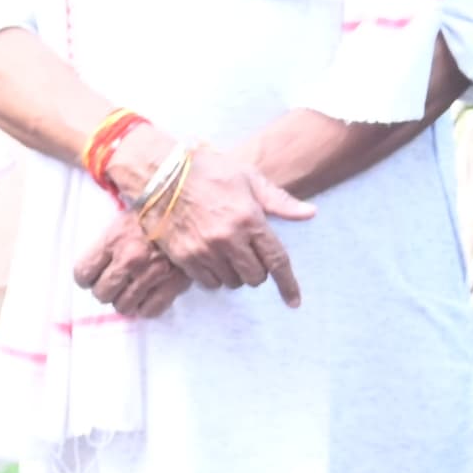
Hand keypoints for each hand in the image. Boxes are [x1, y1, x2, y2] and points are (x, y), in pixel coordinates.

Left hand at [71, 215, 189, 320]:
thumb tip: (94, 266)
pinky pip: (150, 310)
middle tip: (113, 283)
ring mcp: (152, 274)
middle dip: (106, 290)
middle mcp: (130, 258)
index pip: (83, 273)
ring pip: (124, 306)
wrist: (192, 211)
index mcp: (114, 239)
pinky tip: (147, 295)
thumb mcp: (125, 218)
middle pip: (102, 294)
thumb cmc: (157, 213)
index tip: (92, 276)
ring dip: (125, 301)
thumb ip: (107, 243)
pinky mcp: (173, 284)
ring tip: (131, 289)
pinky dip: (146, 307)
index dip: (87, 277)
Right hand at [143, 138, 312, 305]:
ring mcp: (205, 250)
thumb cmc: (208, 172)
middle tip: (249, 253)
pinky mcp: (185, 258)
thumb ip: (279, 201)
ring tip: (227, 252)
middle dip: (257, 270)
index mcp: (249, 218)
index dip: (288, 284)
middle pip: (255, 277)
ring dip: (235, 273)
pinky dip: (215, 275)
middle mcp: (228, 238)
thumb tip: (310, 213)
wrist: (161, 174)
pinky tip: (211, 257)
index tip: (294, 301)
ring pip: (232, 282)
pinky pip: (209, 282)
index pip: (276, 260)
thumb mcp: (248, 178)